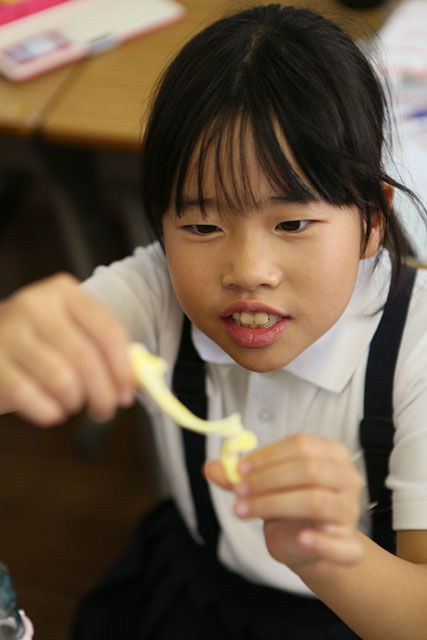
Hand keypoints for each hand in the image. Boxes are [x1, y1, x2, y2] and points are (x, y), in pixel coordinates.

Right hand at [0, 273, 134, 425]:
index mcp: (63, 292)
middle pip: (87, 359)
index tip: (129, 393)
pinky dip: (48, 412)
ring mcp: (9, 331)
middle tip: (105, 411)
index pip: (109, 330)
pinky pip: (29, 395)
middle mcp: (35, 304)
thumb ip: (104, 349)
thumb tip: (142, 378)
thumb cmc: (39, 341)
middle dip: (103, 394)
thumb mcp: (71, 331)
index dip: (124, 369)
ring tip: (73, 405)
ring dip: (75, 402)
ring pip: (61, 379)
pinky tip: (52, 412)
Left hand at [205, 433, 363, 571]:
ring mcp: (350, 512)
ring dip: (275, 505)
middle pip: (310, 470)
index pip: (301, 445)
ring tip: (245, 511)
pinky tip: (301, 539)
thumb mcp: (265, 487)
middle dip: (268, 479)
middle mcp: (346, 479)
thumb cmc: (291, 508)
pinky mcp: (350, 546)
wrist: (310, 546)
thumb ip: (239, 477)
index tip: (239, 470)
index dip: (267, 456)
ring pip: (317, 501)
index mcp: (330, 455)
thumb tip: (210, 467)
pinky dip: (321, 542)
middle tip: (238, 491)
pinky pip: (342, 545)